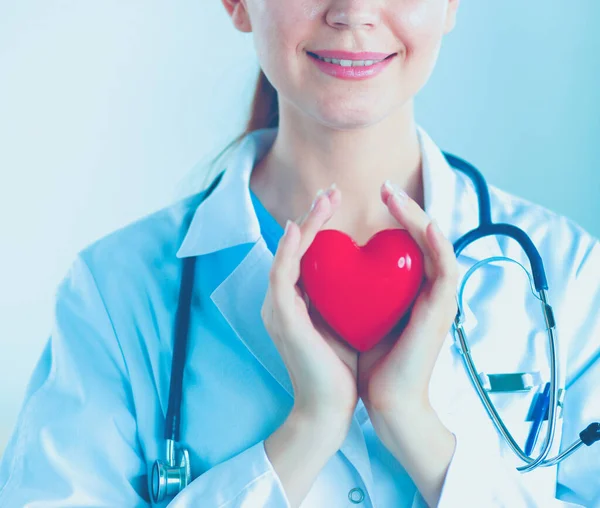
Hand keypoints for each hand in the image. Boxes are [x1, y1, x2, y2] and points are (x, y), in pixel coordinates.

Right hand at [261, 184, 357, 433]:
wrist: (328, 409)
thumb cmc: (339, 368)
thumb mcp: (344, 322)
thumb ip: (345, 297)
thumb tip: (364, 275)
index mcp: (296, 301)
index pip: (305, 254)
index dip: (318, 226)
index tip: (338, 204)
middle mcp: (282, 301)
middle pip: (293, 248)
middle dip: (312, 217)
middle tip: (332, 192)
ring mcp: (278, 309)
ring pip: (286, 255)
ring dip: (304, 225)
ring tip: (324, 200)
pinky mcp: (283, 319)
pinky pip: (281, 277)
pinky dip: (289, 251)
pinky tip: (301, 229)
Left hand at [357, 181, 459, 415]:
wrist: (385, 400)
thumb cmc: (367, 360)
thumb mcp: (353, 313)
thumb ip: (348, 289)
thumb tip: (324, 265)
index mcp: (408, 289)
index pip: (404, 243)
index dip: (391, 217)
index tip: (367, 202)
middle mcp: (426, 289)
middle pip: (422, 237)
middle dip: (405, 208)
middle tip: (384, 187)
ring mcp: (438, 298)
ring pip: (437, 244)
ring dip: (418, 216)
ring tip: (395, 195)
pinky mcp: (442, 309)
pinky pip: (446, 268)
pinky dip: (437, 243)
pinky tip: (422, 223)